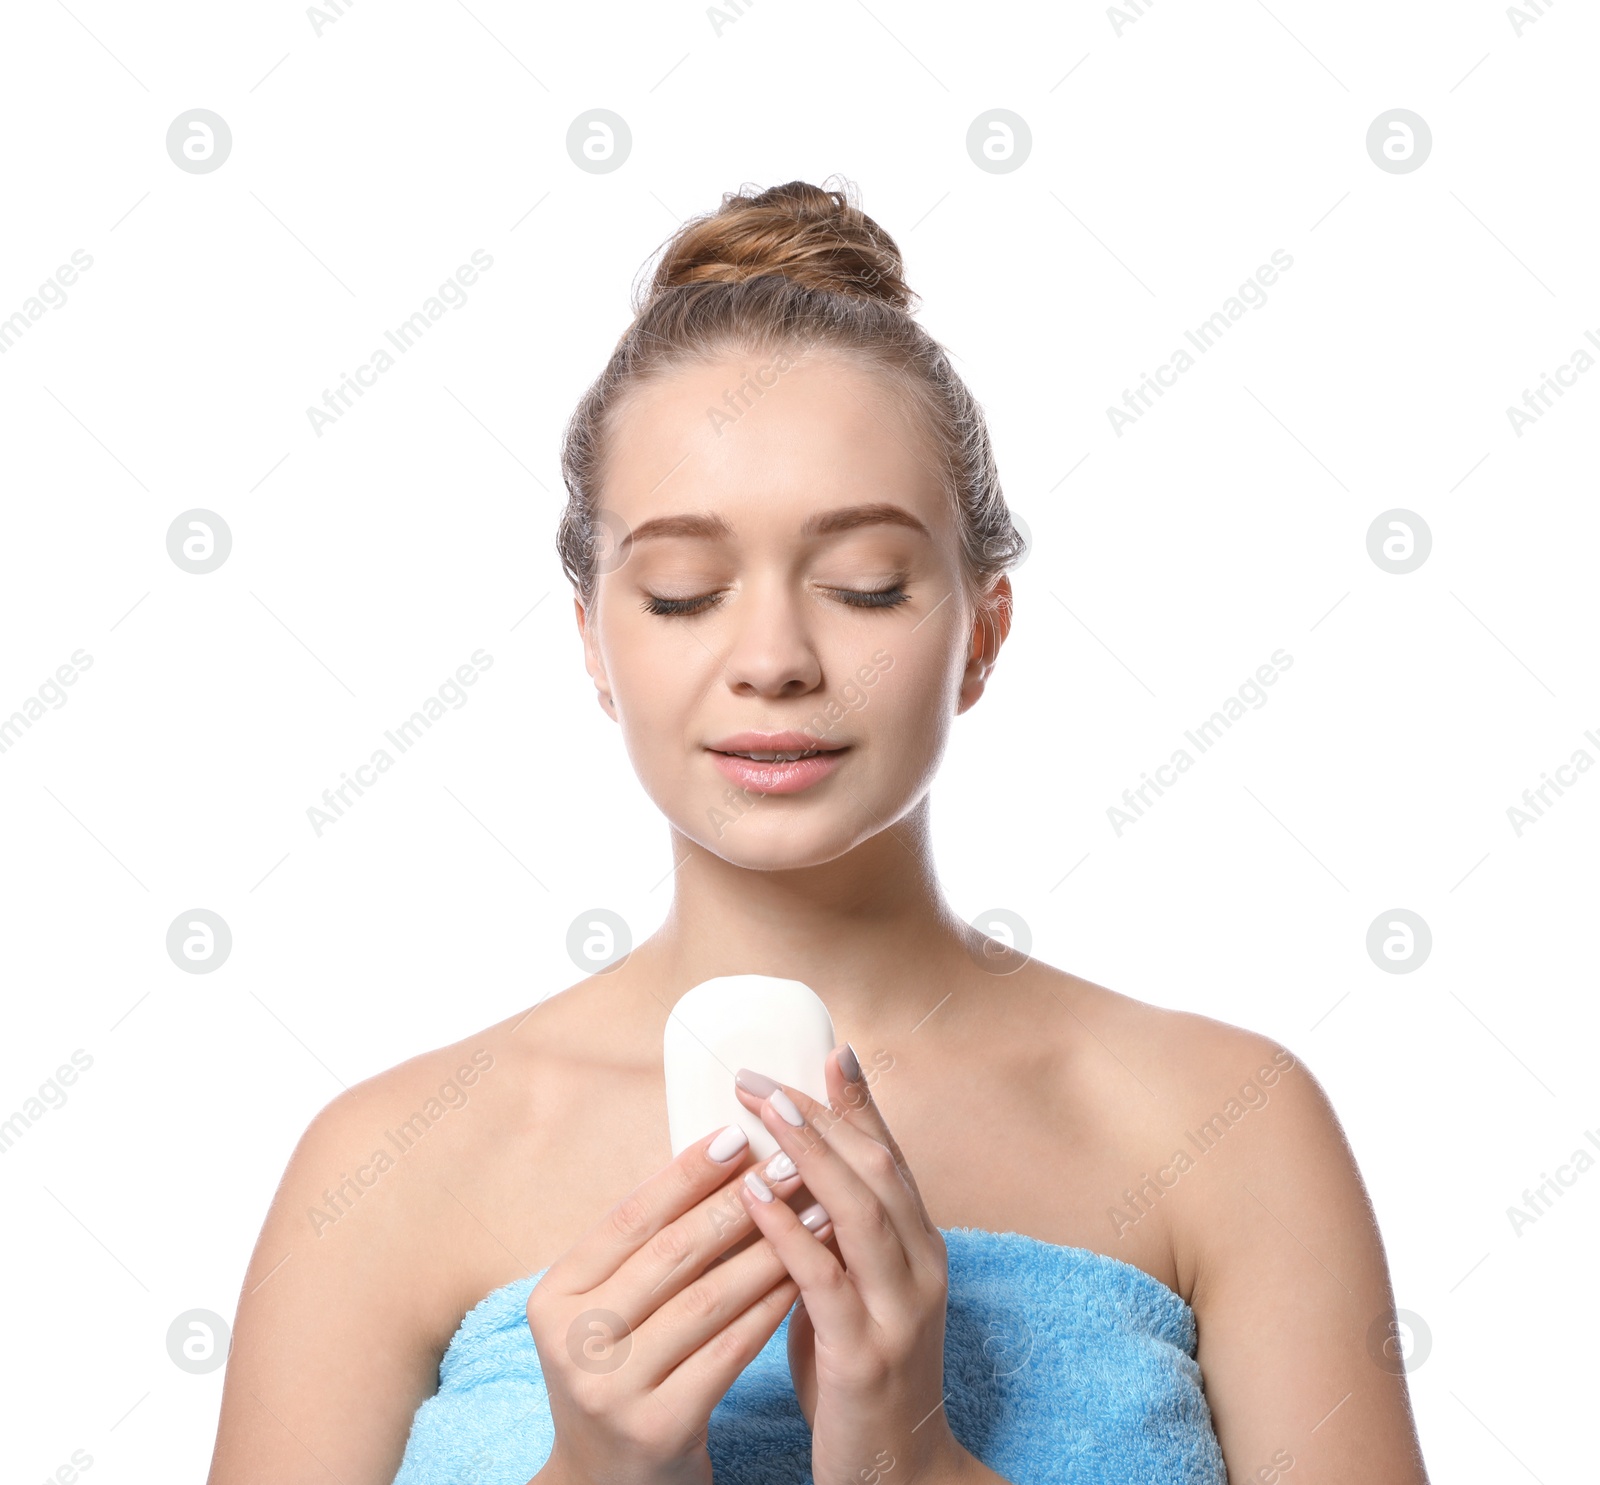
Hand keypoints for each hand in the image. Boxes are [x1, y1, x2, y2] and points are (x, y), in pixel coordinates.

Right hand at [525, 1122, 818, 1484]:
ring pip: (708, 1299)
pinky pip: (731, 1349)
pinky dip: (772, 1305)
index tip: (740, 1133)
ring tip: (818, 1211)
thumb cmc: (627, 1371)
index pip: (629, 1218)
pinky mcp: (658, 1426)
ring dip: (771, 1248)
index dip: (686, 1173)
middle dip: (740, 1202)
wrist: (609, 1483)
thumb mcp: (611, 1309)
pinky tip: (807, 1275)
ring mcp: (613, 1388)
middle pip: (671, 1254)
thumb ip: (649, 1247)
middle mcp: (574, 1341)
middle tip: (793, 1162)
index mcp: (555, 1297)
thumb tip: (725, 1154)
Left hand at [732, 1048, 976, 1484]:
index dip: (860, 1103)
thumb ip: (835, 1238)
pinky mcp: (865, 1355)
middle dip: (818, 1114)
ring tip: (758, 1110)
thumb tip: (784, 1173)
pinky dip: (788, 1228)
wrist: (900, 1478)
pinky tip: (752, 1195)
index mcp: (920, 1249)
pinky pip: (825, 1278)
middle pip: (876, 1168)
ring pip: (858, 1210)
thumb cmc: (863, 1379)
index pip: (890, 1157)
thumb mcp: (856, 1293)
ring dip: (805, 1152)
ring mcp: (898, 1311)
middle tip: (762, 1075)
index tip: (829, 1050)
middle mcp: (921, 1268)